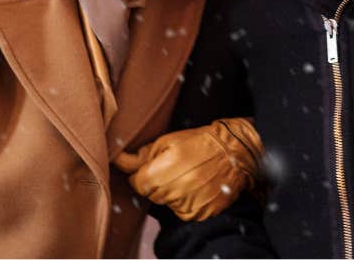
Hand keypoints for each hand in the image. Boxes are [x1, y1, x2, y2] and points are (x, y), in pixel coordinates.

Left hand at [115, 118, 263, 220]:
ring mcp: (189, 205)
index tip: (150, 166)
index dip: (140, 174)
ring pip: (167, 203)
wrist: (232, 151)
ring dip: (172, 192)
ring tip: (188, 174)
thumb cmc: (199, 141)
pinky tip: (196, 185)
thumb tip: (120, 161)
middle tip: (173, 167)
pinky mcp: (201, 213)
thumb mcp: (168, 140)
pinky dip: (186, 201)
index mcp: (163, 171)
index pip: (137, 183)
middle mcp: (176, 192)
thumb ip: (143, 155)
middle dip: (157, 181)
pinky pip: (184, 211)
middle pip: (152, 194)